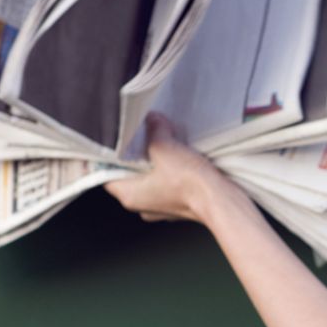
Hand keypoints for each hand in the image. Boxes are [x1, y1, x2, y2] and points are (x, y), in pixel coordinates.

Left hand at [105, 113, 223, 224]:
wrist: (220, 200)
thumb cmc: (190, 184)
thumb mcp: (165, 148)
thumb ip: (155, 130)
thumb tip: (153, 120)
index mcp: (129, 195)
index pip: (106, 174)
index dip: (108, 157)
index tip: (112, 142)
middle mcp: (142, 204)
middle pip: (129, 175)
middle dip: (135, 155)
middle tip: (140, 137)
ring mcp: (161, 207)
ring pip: (149, 180)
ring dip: (154, 163)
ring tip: (162, 144)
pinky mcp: (178, 205)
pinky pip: (167, 185)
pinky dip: (169, 172)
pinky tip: (179, 157)